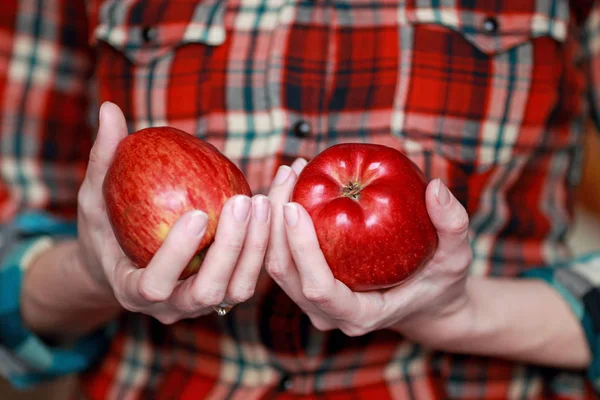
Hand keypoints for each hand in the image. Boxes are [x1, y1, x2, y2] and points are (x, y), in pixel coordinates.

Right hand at [76, 102, 269, 323]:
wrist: (123, 263)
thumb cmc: (105, 228)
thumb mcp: (95, 197)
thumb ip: (103, 160)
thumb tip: (109, 109)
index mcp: (133, 292)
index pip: (155, 285)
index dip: (177, 254)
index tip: (198, 214)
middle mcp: (171, 306)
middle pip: (208, 291)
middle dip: (230, 249)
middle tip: (243, 201)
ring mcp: (201, 303)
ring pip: (238, 289)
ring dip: (255, 248)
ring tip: (263, 202)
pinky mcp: (225, 290)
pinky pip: (252, 274)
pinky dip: (266, 244)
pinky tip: (275, 203)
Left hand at [266, 159, 471, 342]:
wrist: (426, 302)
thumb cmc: (440, 281)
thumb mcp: (457, 255)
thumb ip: (452, 224)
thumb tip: (435, 187)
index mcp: (360, 315)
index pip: (318, 288)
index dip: (301, 249)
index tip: (294, 205)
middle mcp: (328, 314)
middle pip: (283, 271)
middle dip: (275, 221)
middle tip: (289, 171)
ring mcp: (312, 303)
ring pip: (274, 263)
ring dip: (271, 216)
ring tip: (289, 171)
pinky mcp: (305, 285)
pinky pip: (281, 254)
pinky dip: (278, 221)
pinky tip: (292, 184)